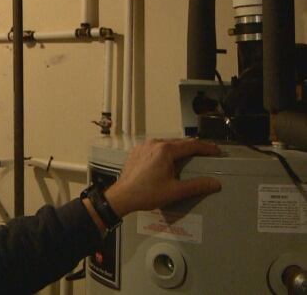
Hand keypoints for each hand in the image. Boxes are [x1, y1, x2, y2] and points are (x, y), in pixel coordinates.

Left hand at [103, 138, 221, 217]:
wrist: (122, 196)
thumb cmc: (146, 194)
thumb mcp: (175, 191)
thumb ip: (197, 186)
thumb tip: (214, 183)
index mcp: (165, 150)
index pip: (192, 145)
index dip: (207, 148)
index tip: (216, 151)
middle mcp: (154, 144)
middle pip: (179, 142)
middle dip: (195, 147)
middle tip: (207, 153)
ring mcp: (144, 146)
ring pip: (167, 143)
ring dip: (180, 148)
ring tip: (191, 154)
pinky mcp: (137, 152)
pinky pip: (155, 147)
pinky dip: (166, 150)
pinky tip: (170, 158)